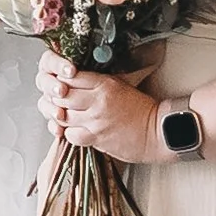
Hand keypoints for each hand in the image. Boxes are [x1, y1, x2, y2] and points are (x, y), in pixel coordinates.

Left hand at [38, 50, 162, 162]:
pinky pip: (71, 135)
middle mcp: (99, 102)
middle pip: (63, 96)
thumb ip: (99, 80)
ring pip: (64, 116)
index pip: (71, 76)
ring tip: (66, 114)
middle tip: (59, 99)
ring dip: (61, 116)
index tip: (61, 83)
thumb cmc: (142, 110)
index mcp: (106, 84)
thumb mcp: (123, 85)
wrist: (157, 132)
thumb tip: (76, 76)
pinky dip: (69, 133)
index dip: (62, 80)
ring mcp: (96, 121)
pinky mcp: (97, 139)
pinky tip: (75, 129)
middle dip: (57, 98)